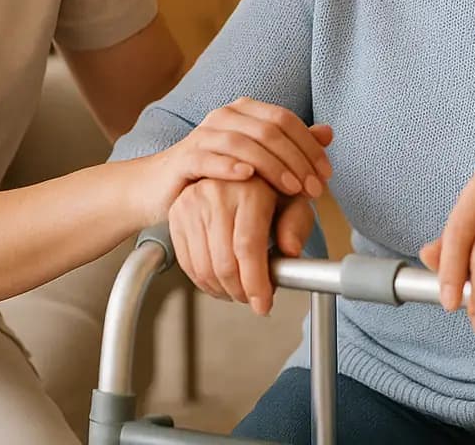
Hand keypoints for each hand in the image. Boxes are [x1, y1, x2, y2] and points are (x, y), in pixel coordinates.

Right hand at [143, 99, 332, 224]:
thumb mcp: (260, 160)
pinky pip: (208, 157)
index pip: (285, 120)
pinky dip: (229, 166)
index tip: (326, 176)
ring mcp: (203, 135)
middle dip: (297, 160)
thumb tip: (328, 132)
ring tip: (291, 189)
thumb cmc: (218, 175)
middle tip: (314, 190)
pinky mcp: (184, 157)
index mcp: (245, 112)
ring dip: (272, 166)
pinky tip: (247, 178)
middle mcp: (224, 117)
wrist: (165, 187)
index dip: (310, 146)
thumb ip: (292, 145)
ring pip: (243, 142)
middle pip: (269, 130)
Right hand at [169, 177, 316, 315]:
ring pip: (204, 267)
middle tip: (253, 299)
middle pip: (224, 263)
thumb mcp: (295, 204)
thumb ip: (296, 227)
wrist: (241, 170)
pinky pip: (187, 262)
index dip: (255, 282)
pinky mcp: (177, 214)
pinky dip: (204, 282)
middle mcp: (216, 192)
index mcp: (249, 189)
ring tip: (240, 290)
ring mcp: (192, 203)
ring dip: (223, 290)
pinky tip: (221, 282)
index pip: (248, 247)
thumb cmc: (270, 190)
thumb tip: (290, 250)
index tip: (263, 303)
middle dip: (241, 292)